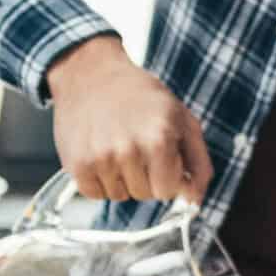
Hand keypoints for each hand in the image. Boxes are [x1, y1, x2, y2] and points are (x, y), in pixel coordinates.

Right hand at [44, 34, 213, 202]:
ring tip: (117, 146)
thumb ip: (199, 162)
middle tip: (136, 145)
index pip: (168, 191)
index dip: (167, 175)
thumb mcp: (182, 119)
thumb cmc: (141, 96)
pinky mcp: (76, 164)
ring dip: (122, 178)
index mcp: (159, 139)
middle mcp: (128, 151)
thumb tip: (196, 200)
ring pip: (119, 196)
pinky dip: (99, 180)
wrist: (91, 75)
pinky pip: (94, 194)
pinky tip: (100, 154)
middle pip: (144, 194)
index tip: (161, 156)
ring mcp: (99, 158)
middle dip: (145, 176)